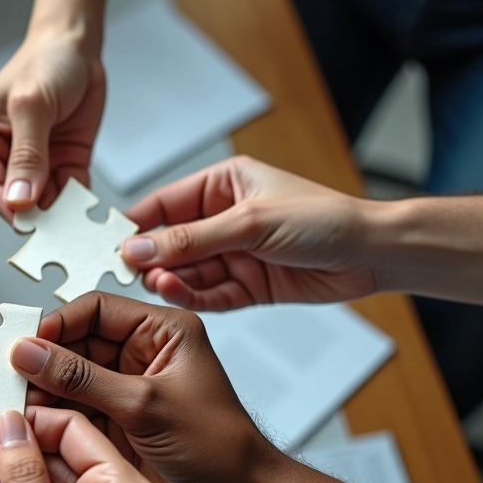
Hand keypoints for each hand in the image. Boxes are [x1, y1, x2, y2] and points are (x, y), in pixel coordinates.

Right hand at [0, 29, 104, 219]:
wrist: (77, 45)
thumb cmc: (45, 62)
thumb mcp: (32, 106)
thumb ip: (26, 155)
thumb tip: (19, 200)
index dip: (13, 211)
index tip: (35, 229)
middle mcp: (3, 156)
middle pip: (17, 202)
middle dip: (39, 217)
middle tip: (60, 232)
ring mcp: (35, 163)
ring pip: (46, 203)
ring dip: (62, 214)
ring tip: (77, 225)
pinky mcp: (63, 163)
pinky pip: (70, 193)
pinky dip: (80, 205)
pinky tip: (89, 212)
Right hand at [0, 292, 376, 482]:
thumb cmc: (220, 446)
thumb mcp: (143, 405)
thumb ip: (81, 378)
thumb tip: (32, 353)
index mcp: (162, 331)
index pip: (95, 308)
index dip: (56, 325)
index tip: (23, 346)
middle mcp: (143, 354)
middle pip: (76, 343)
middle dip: (43, 362)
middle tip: (11, 379)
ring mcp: (128, 388)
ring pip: (70, 379)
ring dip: (43, 392)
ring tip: (15, 405)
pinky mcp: (118, 420)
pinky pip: (74, 409)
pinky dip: (51, 417)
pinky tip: (31, 426)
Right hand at [120, 156, 382, 310]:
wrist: (373, 254)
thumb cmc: (325, 219)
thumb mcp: (249, 223)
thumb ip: (190, 240)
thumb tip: (139, 247)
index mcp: (222, 185)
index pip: (163, 204)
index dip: (135, 224)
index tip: (108, 243)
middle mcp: (224, 220)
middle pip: (170, 242)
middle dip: (150, 258)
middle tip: (125, 272)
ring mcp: (235, 254)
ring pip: (186, 272)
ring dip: (170, 280)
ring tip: (157, 284)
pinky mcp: (247, 286)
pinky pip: (209, 294)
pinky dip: (192, 297)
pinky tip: (178, 295)